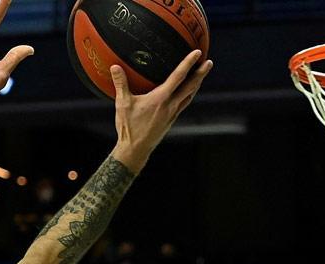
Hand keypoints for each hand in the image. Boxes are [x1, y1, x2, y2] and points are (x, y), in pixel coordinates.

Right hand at [110, 50, 212, 171]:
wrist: (135, 149)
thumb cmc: (129, 127)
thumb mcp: (123, 104)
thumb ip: (121, 84)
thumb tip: (115, 67)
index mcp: (161, 98)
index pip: (178, 77)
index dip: (188, 63)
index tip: (197, 53)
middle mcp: (171, 105)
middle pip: (191, 86)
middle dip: (201, 73)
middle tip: (209, 62)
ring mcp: (173, 113)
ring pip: (190, 95)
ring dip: (197, 84)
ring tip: (202, 75)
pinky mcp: (171, 120)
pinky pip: (184, 103)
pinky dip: (189, 94)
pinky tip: (188, 93)